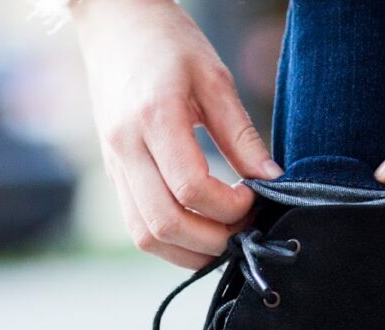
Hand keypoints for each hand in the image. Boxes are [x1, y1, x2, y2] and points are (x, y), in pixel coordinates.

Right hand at [74, 0, 282, 268]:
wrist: (114, 23)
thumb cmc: (168, 42)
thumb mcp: (214, 78)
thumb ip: (241, 134)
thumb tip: (271, 179)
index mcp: (153, 118)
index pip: (191, 188)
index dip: (229, 207)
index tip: (253, 197)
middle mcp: (125, 147)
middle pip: (164, 223)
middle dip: (212, 240)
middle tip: (243, 227)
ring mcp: (113, 163)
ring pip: (144, 235)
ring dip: (188, 251)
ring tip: (224, 236)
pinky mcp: (113, 171)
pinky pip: (136, 224)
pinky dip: (169, 239)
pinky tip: (199, 228)